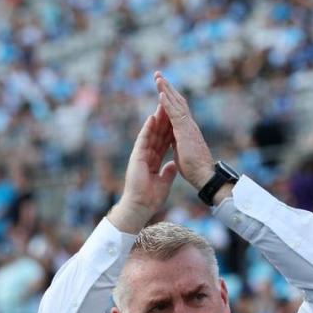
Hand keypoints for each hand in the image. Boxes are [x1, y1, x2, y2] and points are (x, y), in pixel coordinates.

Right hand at [109, 105, 177, 233]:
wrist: (141, 207)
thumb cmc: (150, 198)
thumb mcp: (164, 182)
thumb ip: (168, 172)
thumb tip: (173, 165)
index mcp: (154, 160)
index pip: (163, 142)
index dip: (170, 130)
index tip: (176, 119)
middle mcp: (147, 155)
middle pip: (157, 134)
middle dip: (164, 120)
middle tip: (169, 105)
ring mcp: (141, 155)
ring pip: (150, 134)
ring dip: (156, 120)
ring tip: (161, 105)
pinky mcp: (136, 156)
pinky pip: (143, 140)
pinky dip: (148, 129)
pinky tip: (152, 118)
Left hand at [154, 72, 217, 191]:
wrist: (204, 176)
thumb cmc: (195, 169)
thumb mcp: (182, 154)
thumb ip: (178, 144)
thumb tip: (174, 143)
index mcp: (186, 130)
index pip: (177, 110)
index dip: (169, 98)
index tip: (162, 88)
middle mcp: (189, 125)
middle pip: (177, 101)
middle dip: (167, 88)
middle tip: (158, 75)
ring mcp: (187, 126)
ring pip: (176, 103)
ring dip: (166, 89)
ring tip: (158, 77)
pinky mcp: (185, 131)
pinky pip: (174, 113)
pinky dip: (167, 102)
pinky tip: (160, 93)